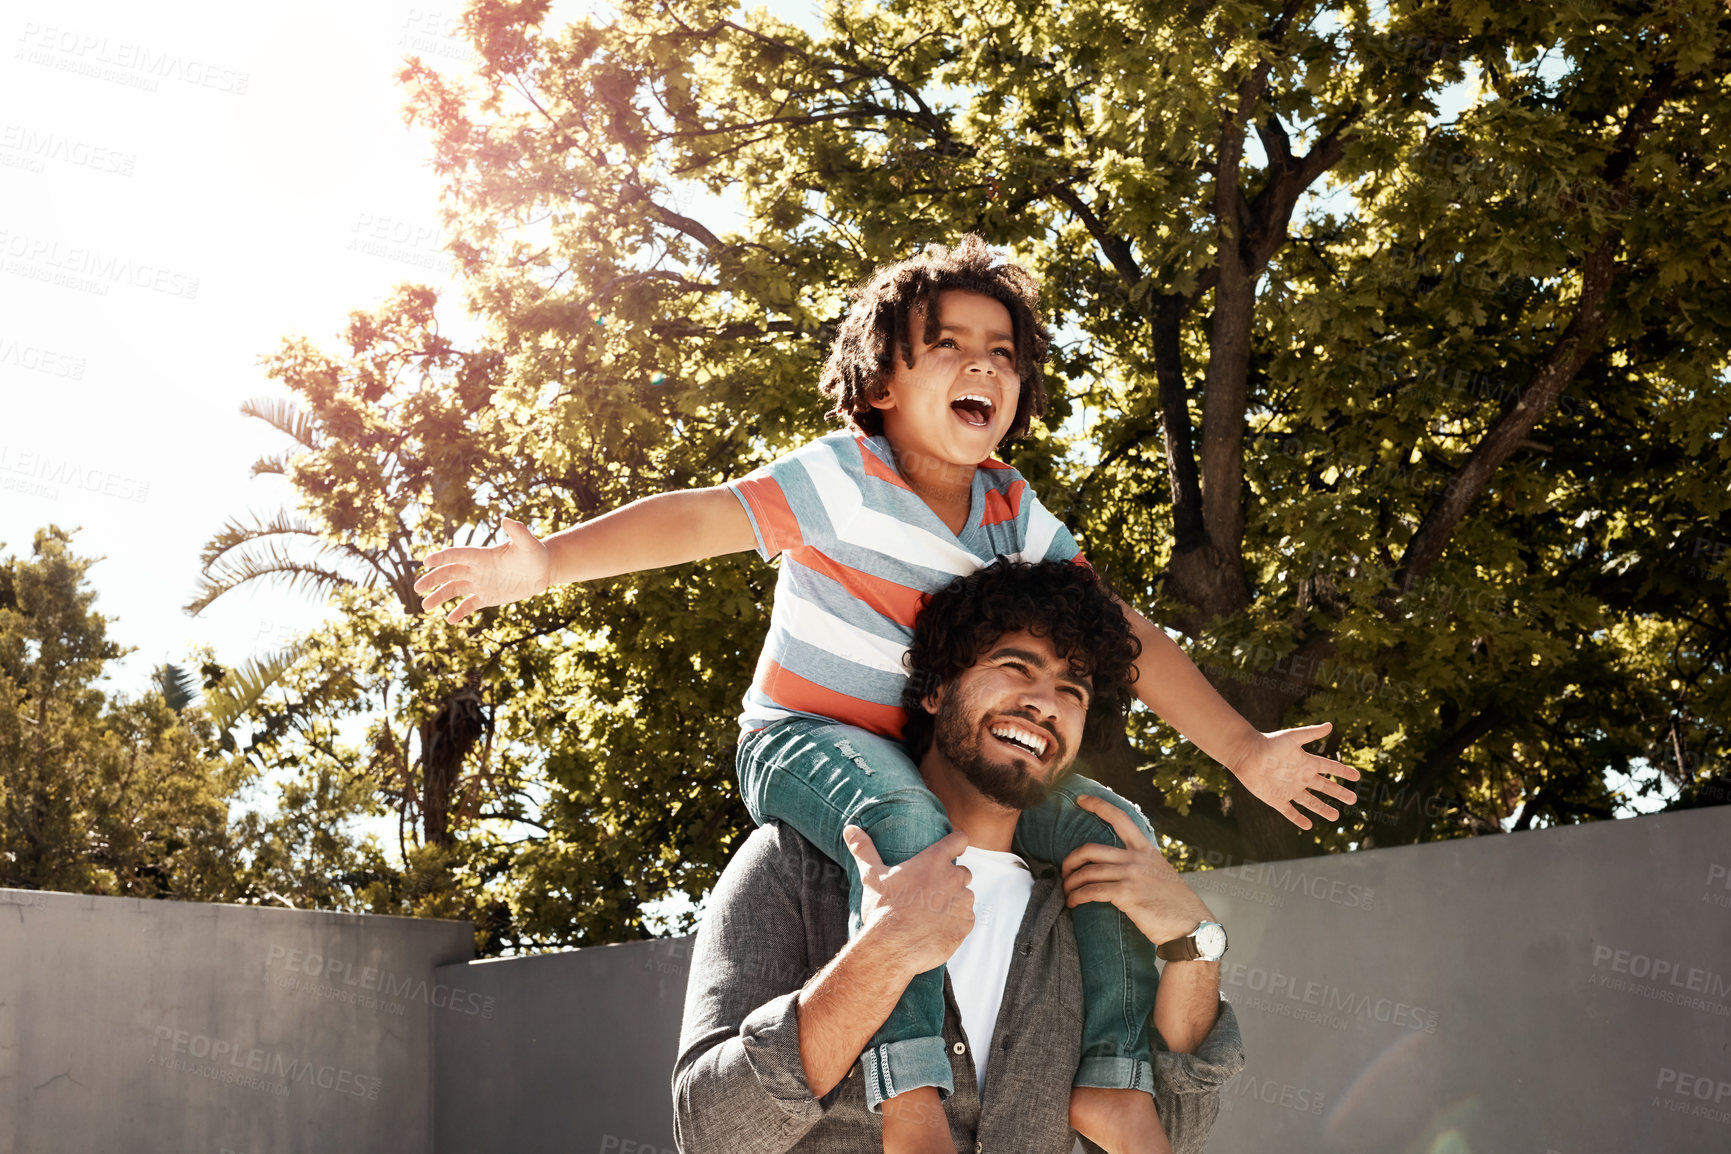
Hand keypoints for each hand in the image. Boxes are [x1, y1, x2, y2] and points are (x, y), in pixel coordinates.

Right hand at [414, 518, 551, 623]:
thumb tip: (506, 519)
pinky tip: (450, 620)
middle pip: (449, 573)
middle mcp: (477, 569)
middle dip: (433, 580)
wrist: (543, 569)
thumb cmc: (536, 553)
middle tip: (417, 587)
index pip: (457, 555)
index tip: (426, 562)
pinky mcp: (488, 597)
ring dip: (439, 597)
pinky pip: (470, 605)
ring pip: (454, 590)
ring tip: (425, 607)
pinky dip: (459, 612)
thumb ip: (518, 532)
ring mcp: (481, 583)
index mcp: (482, 555)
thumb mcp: (528, 544)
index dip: (442, 558)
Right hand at [841, 826, 973, 977]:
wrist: (892, 947)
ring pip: (965, 897)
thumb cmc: (883, 910)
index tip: (954, 846)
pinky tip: (937, 929)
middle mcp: (953, 877)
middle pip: (963, 872)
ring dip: (954, 902)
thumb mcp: (872, 876)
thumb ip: (864, 850)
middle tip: (930, 893)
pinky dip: (956, 923)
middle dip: (951, 880)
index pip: (959, 839)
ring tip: (932, 914)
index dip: (957, 842)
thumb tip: (850, 829)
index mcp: (933, 861)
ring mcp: (962, 901)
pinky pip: (966, 919)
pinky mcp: (966, 924)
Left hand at [1061, 795, 1212, 947]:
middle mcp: (1137, 858)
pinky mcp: (1126, 894)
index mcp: (1146, 850)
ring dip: (1071, 883)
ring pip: (1088, 871)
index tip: (1080, 799)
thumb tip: (1118, 867)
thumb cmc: (1175, 905)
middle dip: (1070, 859)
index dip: (1098, 805)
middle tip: (1064, 871)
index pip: (1120, 818)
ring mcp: (1132, 875)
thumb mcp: (1161, 873)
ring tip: (1066, 892)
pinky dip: (1077, 897)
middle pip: (1091, 849)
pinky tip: (1073, 903)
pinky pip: (1092, 891)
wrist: (1192, 926)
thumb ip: (1141, 865)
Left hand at [1232, 721, 1359, 829]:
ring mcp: (1289, 789)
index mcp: (1306, 762)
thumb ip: (1311, 733)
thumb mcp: (1292, 737)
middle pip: (1324, 787)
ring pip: (1310, 802)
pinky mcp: (1276, 799)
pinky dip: (1298, 819)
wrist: (1246, 754)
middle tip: (1353, 800)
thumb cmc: (1269, 743)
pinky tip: (1308, 826)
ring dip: (1322, 809)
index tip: (1357, 777)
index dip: (1343, 772)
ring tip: (1335, 816)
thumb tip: (1330, 725)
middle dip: (1338, 793)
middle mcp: (1300, 777)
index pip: (1329, 768)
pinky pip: (1290, 812)